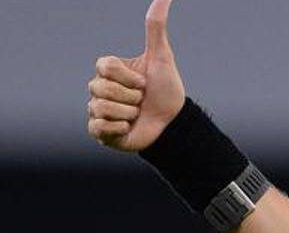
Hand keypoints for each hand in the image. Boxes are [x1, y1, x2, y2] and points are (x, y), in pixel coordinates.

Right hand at [87, 0, 184, 151]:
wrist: (173, 124)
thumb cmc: (167, 89)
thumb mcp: (161, 56)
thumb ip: (155, 26)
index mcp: (108, 70)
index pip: (104, 66)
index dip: (128, 77)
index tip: (143, 83)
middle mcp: (99, 88)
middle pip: (101, 88)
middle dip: (130, 96)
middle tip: (142, 101)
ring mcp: (97, 109)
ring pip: (101, 107)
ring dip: (128, 112)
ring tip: (137, 114)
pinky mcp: (99, 131)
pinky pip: (98, 126)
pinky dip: (119, 128)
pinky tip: (129, 127)